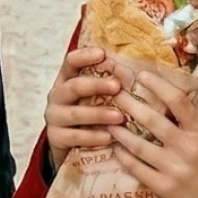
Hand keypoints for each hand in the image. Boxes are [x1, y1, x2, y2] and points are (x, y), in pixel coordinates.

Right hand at [44, 46, 124, 167]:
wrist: (67, 143)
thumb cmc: (88, 114)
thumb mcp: (94, 96)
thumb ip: (109, 84)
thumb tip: (142, 73)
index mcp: (67, 80)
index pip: (71, 62)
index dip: (84, 56)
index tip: (102, 54)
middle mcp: (58, 96)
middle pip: (73, 86)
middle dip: (95, 85)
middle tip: (117, 86)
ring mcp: (55, 117)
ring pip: (74, 114)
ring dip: (98, 114)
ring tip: (119, 117)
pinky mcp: (55, 137)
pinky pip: (74, 137)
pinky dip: (92, 137)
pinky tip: (108, 137)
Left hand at [108, 70, 197, 197]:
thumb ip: (185, 120)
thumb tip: (161, 93)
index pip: (179, 102)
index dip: (159, 86)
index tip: (141, 75)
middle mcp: (187, 147)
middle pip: (153, 120)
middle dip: (129, 104)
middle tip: (113, 93)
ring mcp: (175, 168)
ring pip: (139, 145)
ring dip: (119, 132)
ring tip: (107, 121)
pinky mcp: (163, 186)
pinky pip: (137, 167)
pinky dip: (123, 156)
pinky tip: (114, 147)